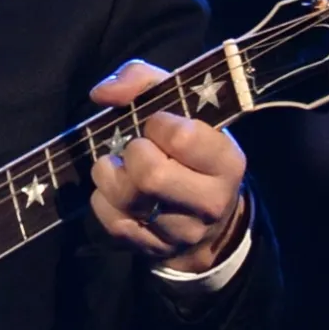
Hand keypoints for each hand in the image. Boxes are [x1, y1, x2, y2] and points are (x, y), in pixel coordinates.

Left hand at [88, 60, 247, 273]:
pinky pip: (110, 221)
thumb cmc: (187, 147)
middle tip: (137, 148)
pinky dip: (103, 200)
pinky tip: (116, 192)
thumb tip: (102, 93)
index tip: (158, 124)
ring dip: (110, 175)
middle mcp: (211, 202)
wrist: (205, 216)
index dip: (158, 124)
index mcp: (226, 161)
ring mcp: (182, 232)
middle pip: (150, 176)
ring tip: (121, 167)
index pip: (182, 138)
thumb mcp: (178, 101)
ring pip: (125, 199)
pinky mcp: (152, 249)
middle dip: (132, 153)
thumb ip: (141, 80)